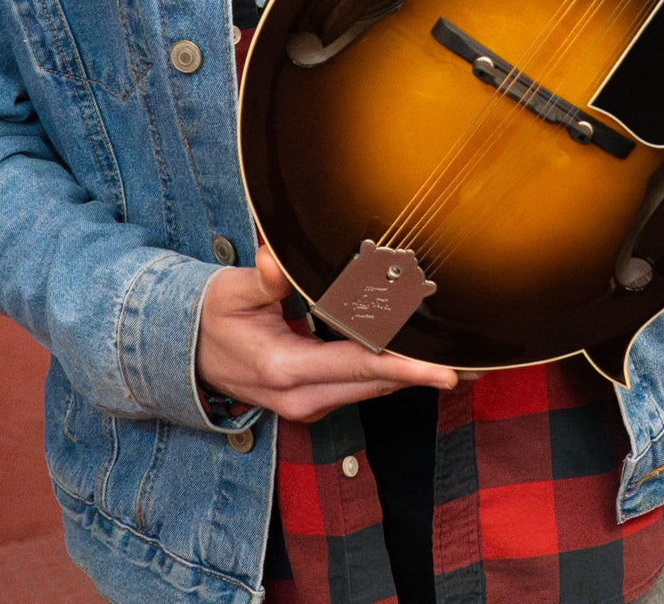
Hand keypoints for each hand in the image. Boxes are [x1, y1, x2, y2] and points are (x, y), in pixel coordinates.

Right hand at [196, 246, 457, 421]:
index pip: (357, 366)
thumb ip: (262, 279)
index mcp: (284, 369)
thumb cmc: (212, 318)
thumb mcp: (230, 293)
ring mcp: (309, 403)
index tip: (445, 372)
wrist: (188, 356)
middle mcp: (302, 396)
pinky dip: (391, 372)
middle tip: (475, 360)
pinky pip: (362, 385)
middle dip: (424, 371)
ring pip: (373, 387)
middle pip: (375, 382)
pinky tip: (420, 358)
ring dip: (412, 374)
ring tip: (462, 362)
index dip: (404, 367)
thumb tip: (278, 260)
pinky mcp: (315, 399)